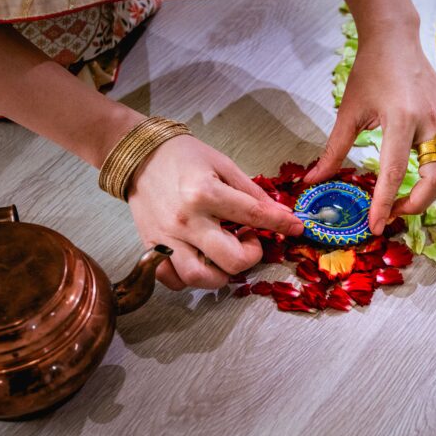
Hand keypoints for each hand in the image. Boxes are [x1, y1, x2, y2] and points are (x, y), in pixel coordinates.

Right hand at [127, 135, 303, 289]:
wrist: (139, 156)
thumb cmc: (183, 157)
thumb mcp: (223, 165)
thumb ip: (251, 192)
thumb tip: (280, 213)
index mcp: (205, 194)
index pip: (254, 217)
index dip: (281, 224)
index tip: (296, 228)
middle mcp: (187, 221)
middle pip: (231, 261)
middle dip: (250, 256)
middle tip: (248, 240)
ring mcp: (167, 238)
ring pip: (200, 278)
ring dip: (221, 274)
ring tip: (223, 254)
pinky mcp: (152, 247)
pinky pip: (172, 279)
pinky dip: (188, 278)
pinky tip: (200, 261)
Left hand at [304, 31, 435, 233]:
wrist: (392, 38)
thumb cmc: (368, 73)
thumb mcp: (348, 113)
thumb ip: (334, 151)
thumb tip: (314, 181)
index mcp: (400, 119)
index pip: (394, 172)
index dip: (385, 204)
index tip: (376, 226)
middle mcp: (429, 118)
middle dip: (419, 202)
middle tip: (397, 210)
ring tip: (423, 186)